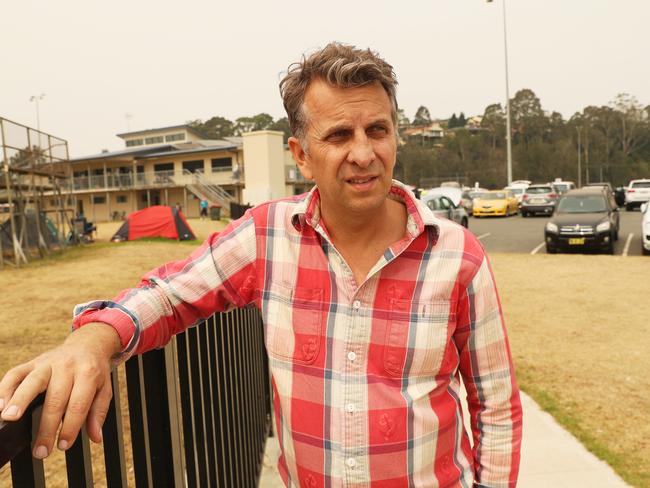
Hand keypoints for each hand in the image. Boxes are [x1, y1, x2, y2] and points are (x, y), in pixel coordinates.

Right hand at [0, 322, 121, 458]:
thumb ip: (98, 413)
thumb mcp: (104, 390)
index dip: (70, 427)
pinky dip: (5, 389)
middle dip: (46, 427)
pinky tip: (0, 406)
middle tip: (41, 450)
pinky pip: (15, 373)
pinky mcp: (32, 362)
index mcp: (88, 374)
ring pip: (32, 381)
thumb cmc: (94, 371)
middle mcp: (67, 367)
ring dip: (20, 400)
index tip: (64, 445)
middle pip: (55, 398)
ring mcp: (48, 363)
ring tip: (10, 419)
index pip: (78, 404)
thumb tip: (96, 438)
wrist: (87, 345)